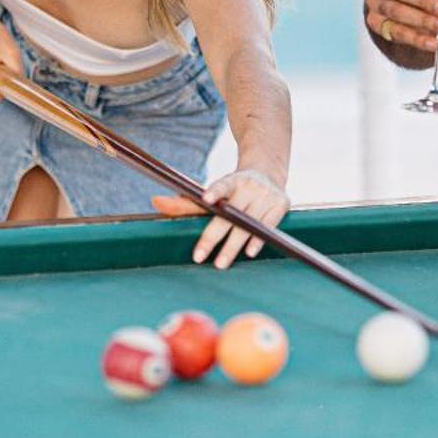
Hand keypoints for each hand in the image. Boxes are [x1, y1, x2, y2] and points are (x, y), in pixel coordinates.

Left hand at [152, 166, 289, 268]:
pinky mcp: (282, 204)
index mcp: (233, 180)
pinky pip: (268, 226)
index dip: (216, 191)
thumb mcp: (213, 193)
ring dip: (234, 245)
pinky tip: (249, 252)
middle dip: (214, 236)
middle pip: (232, 214)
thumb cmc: (233, 190)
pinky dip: (258, 240)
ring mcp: (267, 195)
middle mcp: (251, 186)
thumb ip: (186, 202)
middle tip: (199, 257)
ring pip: (249, 224)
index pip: (223, 184)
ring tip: (220, 264)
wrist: (268, 173)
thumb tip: (155, 201)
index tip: (207, 198)